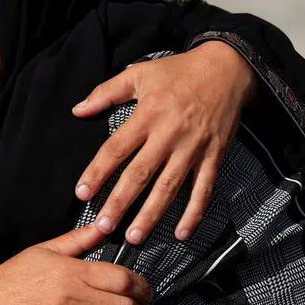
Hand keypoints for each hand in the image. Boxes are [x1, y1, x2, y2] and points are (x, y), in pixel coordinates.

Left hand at [72, 42, 256, 243]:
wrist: (226, 69)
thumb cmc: (177, 72)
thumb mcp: (139, 74)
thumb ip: (106, 92)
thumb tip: (77, 110)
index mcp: (147, 115)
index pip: (116, 148)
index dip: (98, 172)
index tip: (82, 194)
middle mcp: (169, 134)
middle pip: (140, 173)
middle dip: (120, 202)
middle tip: (103, 226)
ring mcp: (193, 148)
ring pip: (169, 187)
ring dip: (152, 214)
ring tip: (134, 236)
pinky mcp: (214, 156)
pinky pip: (204, 189)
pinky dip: (194, 212)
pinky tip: (181, 233)